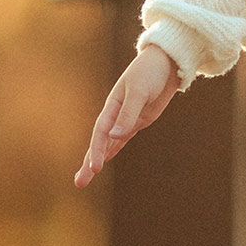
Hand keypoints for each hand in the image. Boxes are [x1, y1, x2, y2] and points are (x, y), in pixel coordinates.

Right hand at [75, 44, 179, 186]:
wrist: (166, 62)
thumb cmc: (151, 72)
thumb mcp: (140, 91)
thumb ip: (128, 113)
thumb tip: (115, 136)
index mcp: (112, 106)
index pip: (101, 133)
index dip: (97, 151)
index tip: (95, 169)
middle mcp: (116, 115)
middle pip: (99, 143)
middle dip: (89, 163)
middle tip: (79, 184)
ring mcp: (127, 119)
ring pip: (109, 144)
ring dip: (98, 159)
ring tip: (87, 177)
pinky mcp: (139, 120)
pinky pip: (122, 139)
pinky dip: (112, 149)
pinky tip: (104, 159)